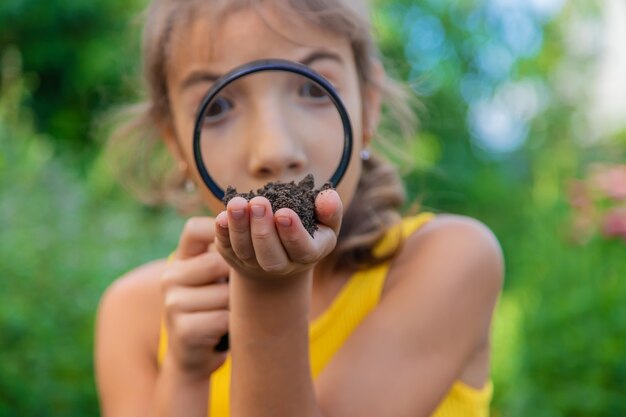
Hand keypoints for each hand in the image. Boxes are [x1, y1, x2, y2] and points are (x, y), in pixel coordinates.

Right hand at [160, 217, 230, 379]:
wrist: (194, 353)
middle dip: (240, 276)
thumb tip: (261, 221)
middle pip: (219, 261)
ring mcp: (173, 304)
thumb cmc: (214, 305)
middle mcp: (170, 276)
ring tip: (235, 310)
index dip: (223, 230)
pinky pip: (226, 318)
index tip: (244, 243)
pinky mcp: (183, 330)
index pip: (195, 228)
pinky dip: (235, 324)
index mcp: (181, 258)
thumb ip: (227, 251)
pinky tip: (230, 327)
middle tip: (246, 289)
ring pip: (226, 293)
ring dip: (239, 304)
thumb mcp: (215, 275)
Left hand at [214, 189, 342, 281]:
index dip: (293, 234)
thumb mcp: (325, 222)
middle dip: (263, 230)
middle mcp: (282, 266)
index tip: (284, 213)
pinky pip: (227, 248)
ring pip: (245, 251)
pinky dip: (222, 233)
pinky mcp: (234, 257)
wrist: (282, 254)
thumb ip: (330, 210)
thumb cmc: (309, 230)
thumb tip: (328, 197)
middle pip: (270, 256)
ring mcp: (255, 264)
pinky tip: (221, 216)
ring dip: (239, 228)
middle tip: (259, 203)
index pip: (302, 250)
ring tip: (237, 203)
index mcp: (309, 255)